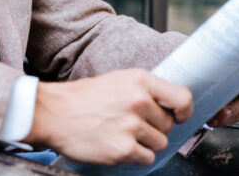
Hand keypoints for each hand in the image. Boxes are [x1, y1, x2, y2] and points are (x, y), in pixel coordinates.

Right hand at [23, 68, 192, 165]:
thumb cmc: (85, 97)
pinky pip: (146, 158)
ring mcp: (131, 126)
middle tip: (131, 123)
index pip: (183, 98)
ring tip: (122, 133)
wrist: (54, 113)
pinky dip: (135, 156)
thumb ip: (146, 90)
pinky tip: (118, 144)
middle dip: (154, 128)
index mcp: (140, 81)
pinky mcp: (123, 149)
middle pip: (168, 125)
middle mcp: (138, 102)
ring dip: (145, 143)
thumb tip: (171, 107)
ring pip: (159, 143)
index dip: (184, 111)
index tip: (178, 117)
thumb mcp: (119, 80)